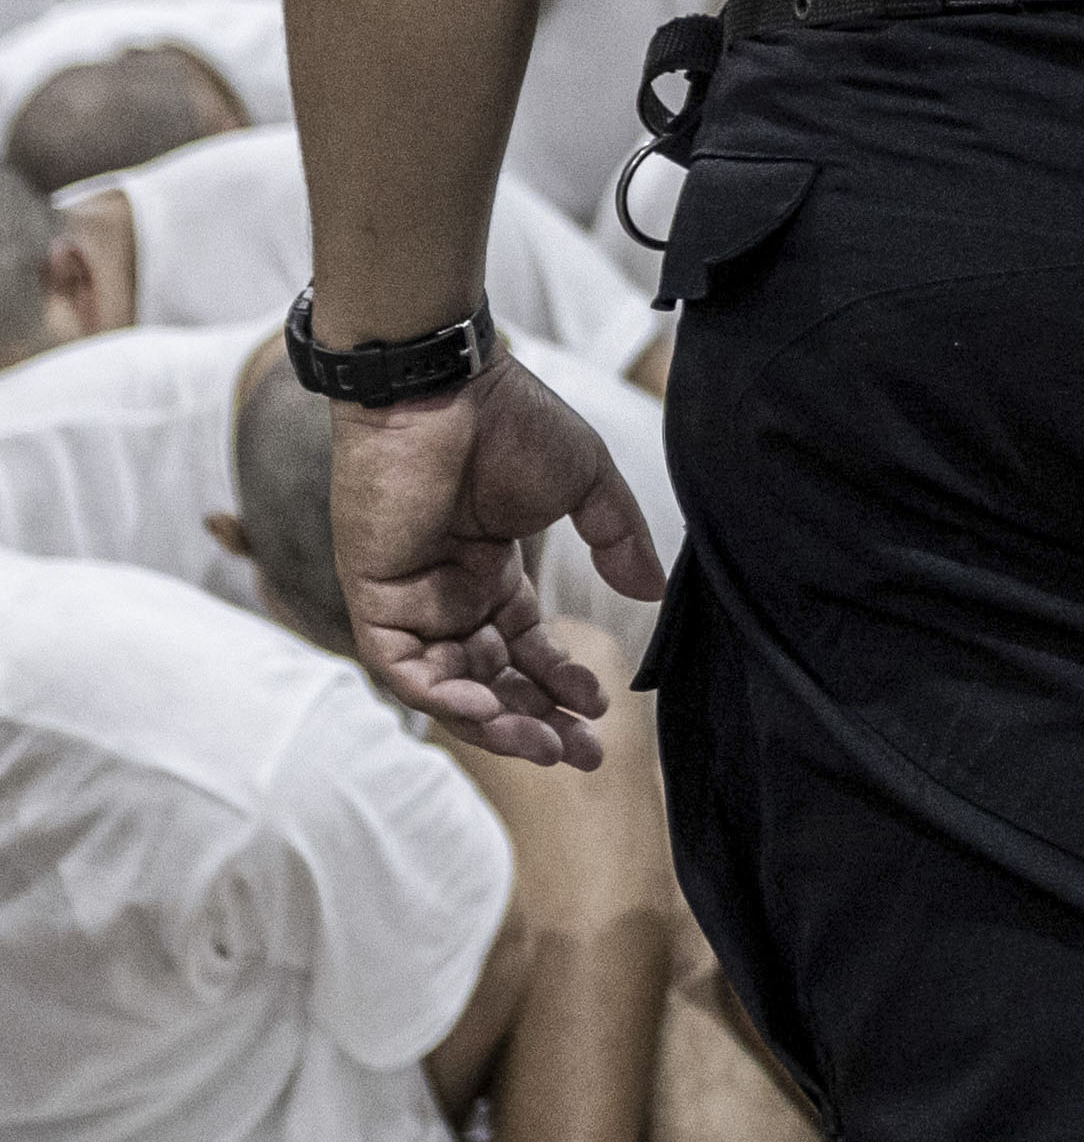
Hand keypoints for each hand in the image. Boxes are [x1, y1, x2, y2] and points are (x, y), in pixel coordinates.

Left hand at [334, 363, 662, 768]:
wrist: (442, 388)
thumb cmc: (509, 421)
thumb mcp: (585, 484)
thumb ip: (617, 539)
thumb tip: (652, 593)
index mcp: (489, 568)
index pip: (524, 648)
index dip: (561, 683)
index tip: (602, 708)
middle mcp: (446, 590)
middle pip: (490, 678)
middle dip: (536, 720)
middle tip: (582, 754)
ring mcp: (409, 595)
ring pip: (447, 684)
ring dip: (495, 720)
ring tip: (548, 745)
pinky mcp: (374, 594)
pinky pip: (401, 666)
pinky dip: (441, 695)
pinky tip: (489, 711)